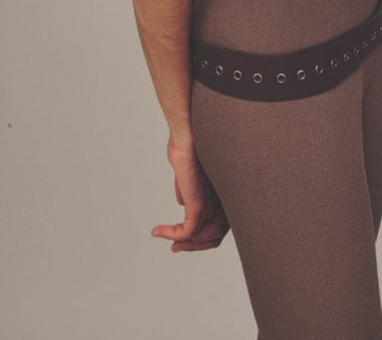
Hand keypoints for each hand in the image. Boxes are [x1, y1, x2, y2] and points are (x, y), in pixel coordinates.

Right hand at [151, 136, 230, 251]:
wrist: (188, 132)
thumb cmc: (189, 144)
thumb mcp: (188, 171)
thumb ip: (187, 187)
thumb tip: (182, 201)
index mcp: (223, 191)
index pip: (221, 222)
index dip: (204, 233)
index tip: (183, 238)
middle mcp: (223, 199)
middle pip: (216, 234)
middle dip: (196, 245)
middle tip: (175, 248)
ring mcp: (213, 202)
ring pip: (203, 235)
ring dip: (185, 244)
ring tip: (169, 243)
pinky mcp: (199, 203)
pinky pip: (187, 230)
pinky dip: (172, 234)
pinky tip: (158, 231)